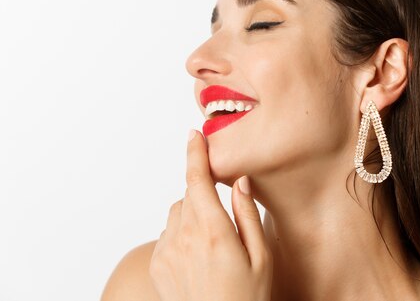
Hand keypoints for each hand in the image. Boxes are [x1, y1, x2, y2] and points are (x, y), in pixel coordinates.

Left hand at [149, 129, 272, 300]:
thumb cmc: (247, 299)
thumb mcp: (262, 257)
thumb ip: (247, 215)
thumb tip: (239, 181)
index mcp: (214, 232)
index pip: (199, 181)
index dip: (196, 154)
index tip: (194, 135)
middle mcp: (185, 238)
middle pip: (189, 194)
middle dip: (204, 193)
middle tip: (223, 219)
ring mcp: (168, 251)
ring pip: (178, 212)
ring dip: (192, 213)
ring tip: (213, 243)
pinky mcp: (158, 264)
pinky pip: (168, 232)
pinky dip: (182, 232)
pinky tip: (199, 256)